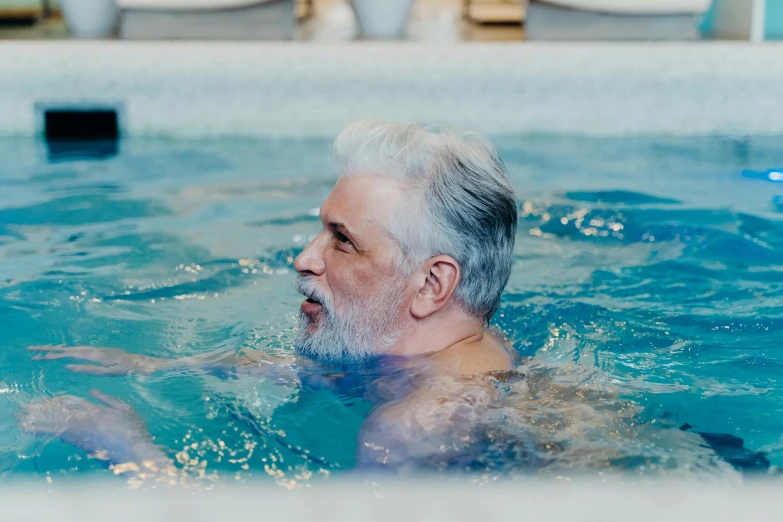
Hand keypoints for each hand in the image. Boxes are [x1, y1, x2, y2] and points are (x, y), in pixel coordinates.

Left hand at [20, 390, 173, 476]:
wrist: (132, 454)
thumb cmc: (133, 430)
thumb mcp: (126, 409)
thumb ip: (108, 399)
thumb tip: (92, 391)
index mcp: (95, 411)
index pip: (71, 403)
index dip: (58, 401)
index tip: (49, 400)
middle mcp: (84, 422)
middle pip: (59, 414)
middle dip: (42, 411)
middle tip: (26, 409)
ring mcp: (81, 436)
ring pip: (57, 426)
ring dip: (42, 422)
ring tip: (29, 419)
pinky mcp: (81, 446)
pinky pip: (62, 436)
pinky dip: (51, 431)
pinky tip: (44, 430)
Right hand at [29, 345, 168, 375]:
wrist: (150, 363)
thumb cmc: (132, 370)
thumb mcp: (110, 372)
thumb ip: (89, 369)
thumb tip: (68, 365)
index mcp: (97, 354)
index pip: (70, 353)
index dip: (53, 354)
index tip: (38, 356)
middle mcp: (97, 349)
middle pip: (69, 349)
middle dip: (49, 350)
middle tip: (31, 351)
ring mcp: (101, 350)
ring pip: (75, 348)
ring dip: (58, 349)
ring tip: (41, 350)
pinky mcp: (104, 353)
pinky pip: (82, 351)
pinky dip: (69, 350)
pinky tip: (65, 353)